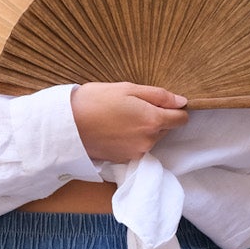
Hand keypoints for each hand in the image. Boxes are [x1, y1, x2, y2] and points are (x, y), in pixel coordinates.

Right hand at [70, 83, 188, 164]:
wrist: (68, 124)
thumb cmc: (96, 100)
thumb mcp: (129, 88)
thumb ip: (159, 96)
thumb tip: (181, 102)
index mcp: (153, 120)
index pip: (181, 118)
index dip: (174, 108)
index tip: (161, 102)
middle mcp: (149, 140)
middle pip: (165, 128)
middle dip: (156, 117)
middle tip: (133, 106)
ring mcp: (137, 152)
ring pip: (151, 138)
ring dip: (143, 129)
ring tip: (121, 117)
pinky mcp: (125, 159)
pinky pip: (138, 147)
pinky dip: (132, 139)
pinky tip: (116, 129)